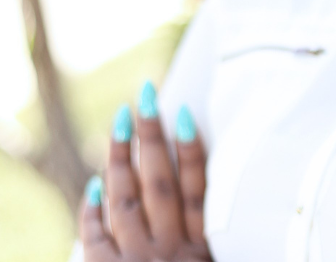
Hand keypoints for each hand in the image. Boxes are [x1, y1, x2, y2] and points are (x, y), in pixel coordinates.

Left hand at [80, 82, 211, 261]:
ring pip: (125, 200)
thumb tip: (235, 198)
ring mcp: (135, 261)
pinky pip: (95, 238)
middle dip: (152, 137)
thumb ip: (220, 238)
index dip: (191, 149)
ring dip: (120, 158)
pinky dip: (94, 211)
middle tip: (146, 97)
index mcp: (201, 250)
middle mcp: (168, 251)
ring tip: (120, 121)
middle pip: (159, 183)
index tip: (184, 113)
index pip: (197, 189)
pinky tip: (95, 185)